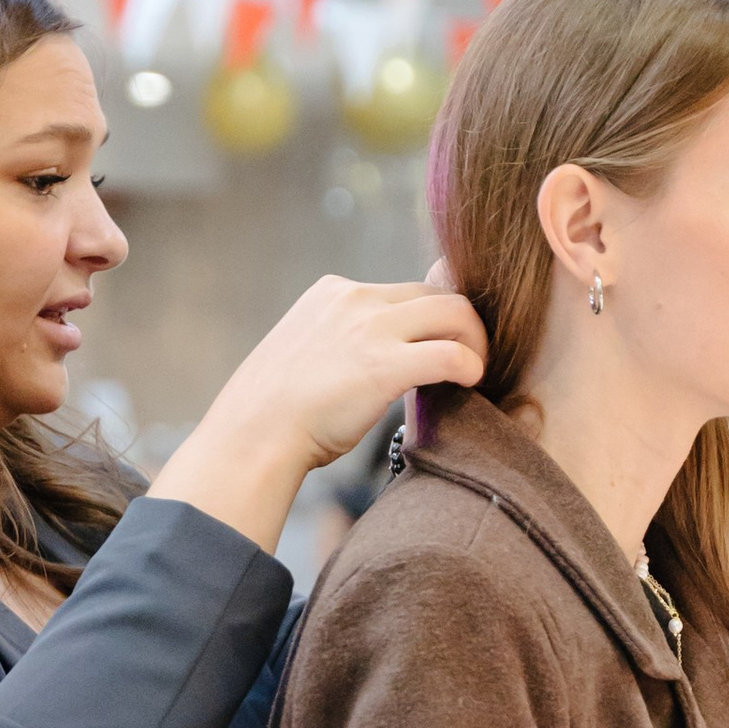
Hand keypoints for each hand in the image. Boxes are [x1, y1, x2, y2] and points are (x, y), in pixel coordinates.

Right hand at [148, 274, 486, 552]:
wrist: (253, 436)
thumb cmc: (274, 413)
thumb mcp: (306, 355)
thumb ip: (342, 345)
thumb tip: (370, 366)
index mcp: (333, 292)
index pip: (405, 291)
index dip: (433, 320)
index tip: (441, 347)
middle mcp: (354, 298)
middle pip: (438, 293)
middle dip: (464, 325)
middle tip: (472, 360)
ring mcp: (369, 328)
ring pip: (455, 312)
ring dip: (475, 342)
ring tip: (475, 374)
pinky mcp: (384, 364)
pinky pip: (451, 354)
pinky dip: (472, 367)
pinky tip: (471, 384)